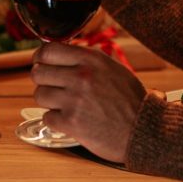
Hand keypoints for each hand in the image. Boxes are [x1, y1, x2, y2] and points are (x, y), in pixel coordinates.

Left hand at [30, 42, 146, 162]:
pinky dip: (56, 121)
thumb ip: (87, 61)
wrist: (144, 131)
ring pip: (40, 95)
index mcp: (91, 60)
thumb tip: (60, 56)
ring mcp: (75, 100)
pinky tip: (72, 121)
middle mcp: (81, 76)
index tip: (41, 64)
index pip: (48, 50)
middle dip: (43, 82)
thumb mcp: (113, 70)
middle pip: (38, 73)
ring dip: (49, 102)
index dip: (40, 58)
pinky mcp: (71, 123)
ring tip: (66, 106)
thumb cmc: (131, 102)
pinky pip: (47, 117)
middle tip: (54, 89)